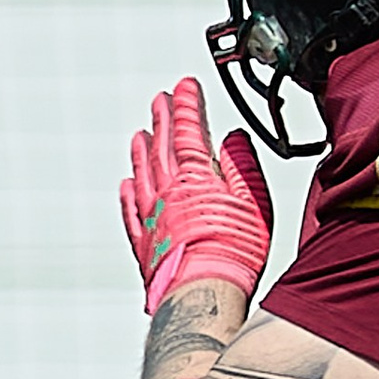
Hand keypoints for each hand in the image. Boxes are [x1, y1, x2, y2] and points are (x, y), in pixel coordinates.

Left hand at [120, 80, 273, 315]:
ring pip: (142, 174)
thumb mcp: (253, 202)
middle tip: (160, 99)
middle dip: (162, 119)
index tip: (184, 86)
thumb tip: (234, 138)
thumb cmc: (232, 253)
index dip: (187, 105)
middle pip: (162, 147)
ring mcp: (153, 217)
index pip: (188, 130)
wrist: (202, 292)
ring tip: (140, 134)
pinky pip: (131, 211)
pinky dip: (127, 194)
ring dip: (141, 151)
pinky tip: (126, 185)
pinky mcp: (145, 245)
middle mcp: (168, 192)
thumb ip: (242, 167)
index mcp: (196, 178)